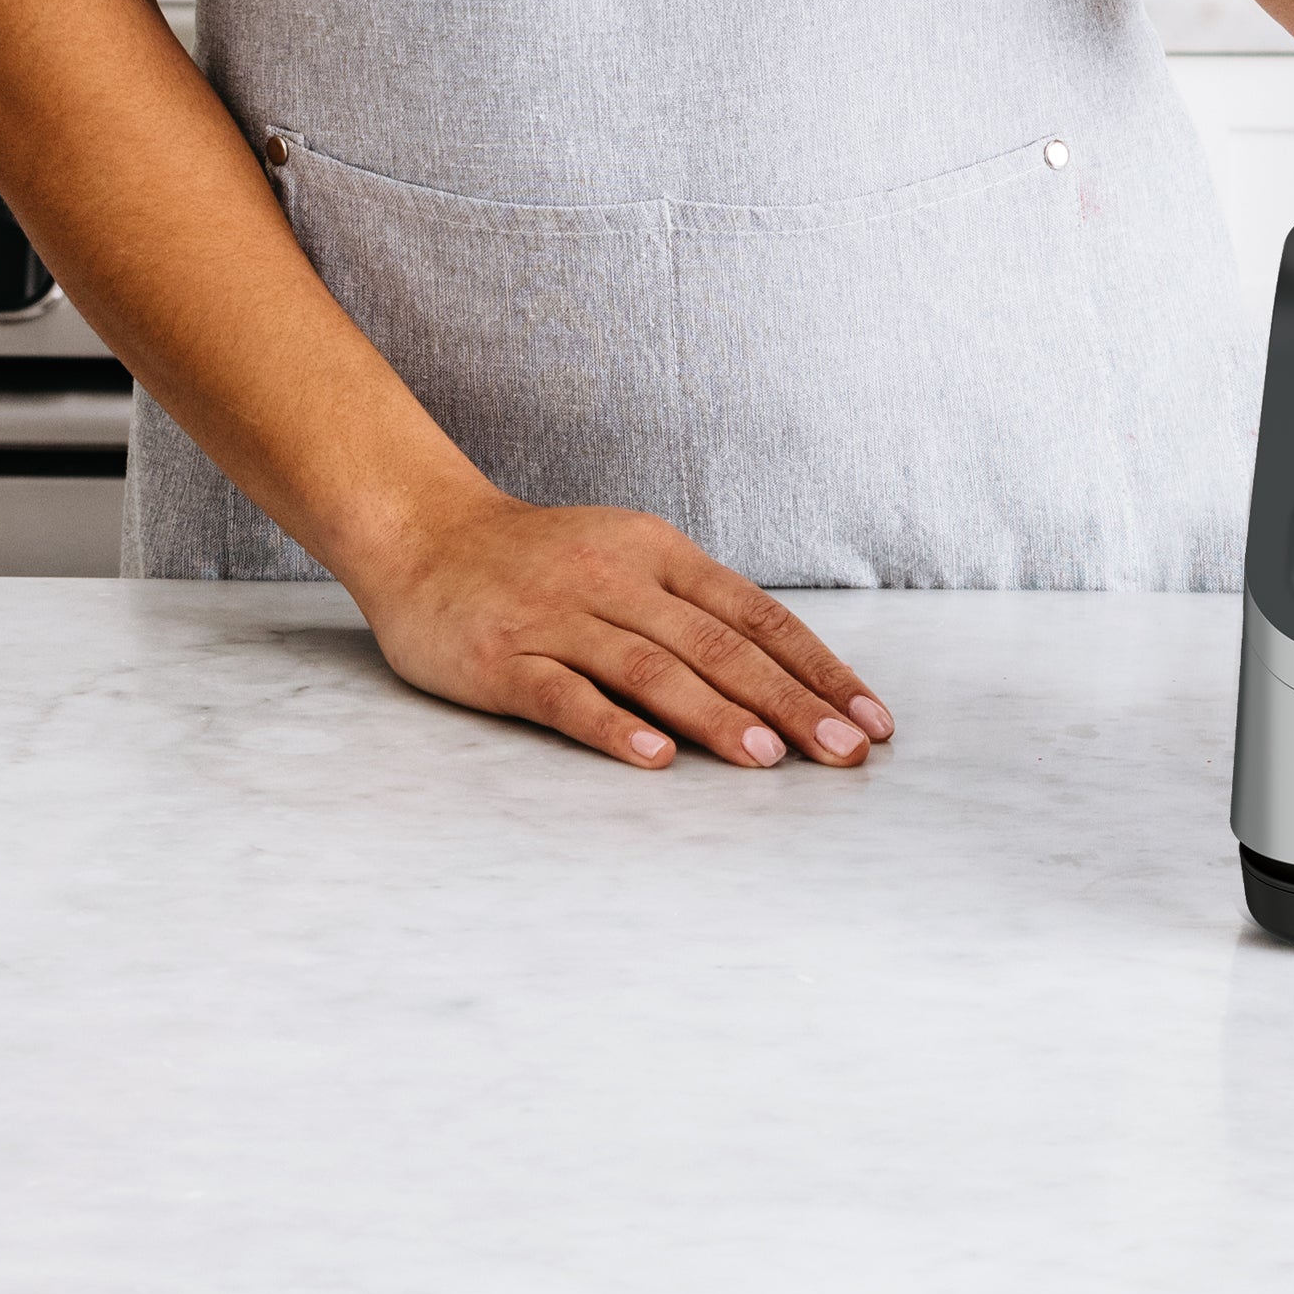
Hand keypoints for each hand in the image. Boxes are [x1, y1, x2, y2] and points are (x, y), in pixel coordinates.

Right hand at [352, 491, 894, 772]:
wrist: (423, 533)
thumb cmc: (539, 560)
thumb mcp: (626, 557)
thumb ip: (691, 608)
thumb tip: (783, 677)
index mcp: (657, 552)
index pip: (755, 614)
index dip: (817, 667)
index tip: (871, 719)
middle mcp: (616, 578)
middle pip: (717, 644)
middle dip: (790, 701)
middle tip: (845, 753)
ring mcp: (558, 617)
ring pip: (650, 667)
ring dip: (715, 715)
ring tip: (769, 759)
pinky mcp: (504, 658)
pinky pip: (565, 694)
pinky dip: (613, 727)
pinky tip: (655, 760)